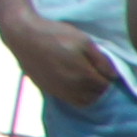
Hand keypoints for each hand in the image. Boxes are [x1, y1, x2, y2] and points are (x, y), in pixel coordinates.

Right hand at [1, 15, 119, 111]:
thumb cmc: (55, 35)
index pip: (105, 85)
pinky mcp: (50, 91)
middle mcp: (73, 88)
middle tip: (97, 74)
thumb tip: (114, 76)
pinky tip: (77, 85)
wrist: (23, 36)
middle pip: (96, 95)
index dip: (108, 77)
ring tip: (88, 80)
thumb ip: (101, 60)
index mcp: (83, 75)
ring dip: (91, 94)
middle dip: (100, 86)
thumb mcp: (83, 41)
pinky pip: (71, 101)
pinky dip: (79, 97)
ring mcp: (60, 91)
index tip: (104, 69)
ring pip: (85, 102)